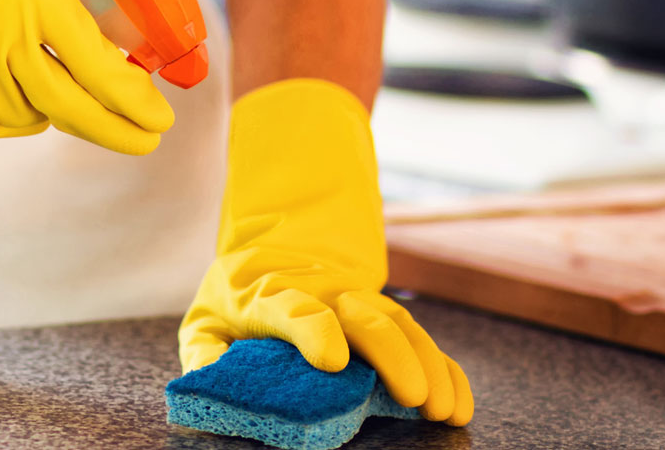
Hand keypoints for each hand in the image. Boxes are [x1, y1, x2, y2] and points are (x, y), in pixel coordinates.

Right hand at [0, 0, 173, 154]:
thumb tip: (138, 45)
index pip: (97, 67)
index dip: (133, 102)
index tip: (159, 121)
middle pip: (66, 106)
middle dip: (113, 129)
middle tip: (141, 140)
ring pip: (23, 118)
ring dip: (51, 113)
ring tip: (58, 91)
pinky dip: (3, 121)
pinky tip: (15, 103)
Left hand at [177, 79, 472, 425]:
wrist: (272, 256)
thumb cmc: (236, 304)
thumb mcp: (206, 325)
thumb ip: (205, 354)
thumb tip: (215, 376)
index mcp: (268, 295)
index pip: (293, 306)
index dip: (314, 330)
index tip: (332, 362)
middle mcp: (322, 295)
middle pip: (363, 316)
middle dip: (391, 354)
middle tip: (411, 396)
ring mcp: (358, 303)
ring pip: (400, 324)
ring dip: (427, 364)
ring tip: (442, 409)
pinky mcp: (383, 319)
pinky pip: (420, 341)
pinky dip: (446, 370)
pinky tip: (459, 403)